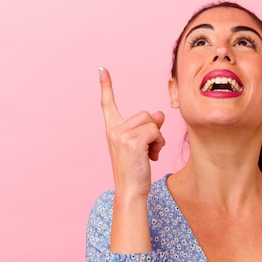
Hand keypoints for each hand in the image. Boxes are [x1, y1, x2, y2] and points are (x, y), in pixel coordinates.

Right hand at [99, 67, 165, 197]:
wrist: (131, 191)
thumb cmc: (136, 171)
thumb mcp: (141, 146)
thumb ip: (148, 128)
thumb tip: (160, 114)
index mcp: (112, 130)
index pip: (107, 104)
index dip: (106, 86)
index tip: (102, 69)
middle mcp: (113, 130)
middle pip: (146, 114)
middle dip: (154, 130)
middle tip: (149, 149)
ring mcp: (121, 135)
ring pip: (152, 122)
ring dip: (158, 138)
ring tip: (150, 154)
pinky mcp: (132, 142)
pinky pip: (155, 131)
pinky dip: (159, 143)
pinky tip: (152, 157)